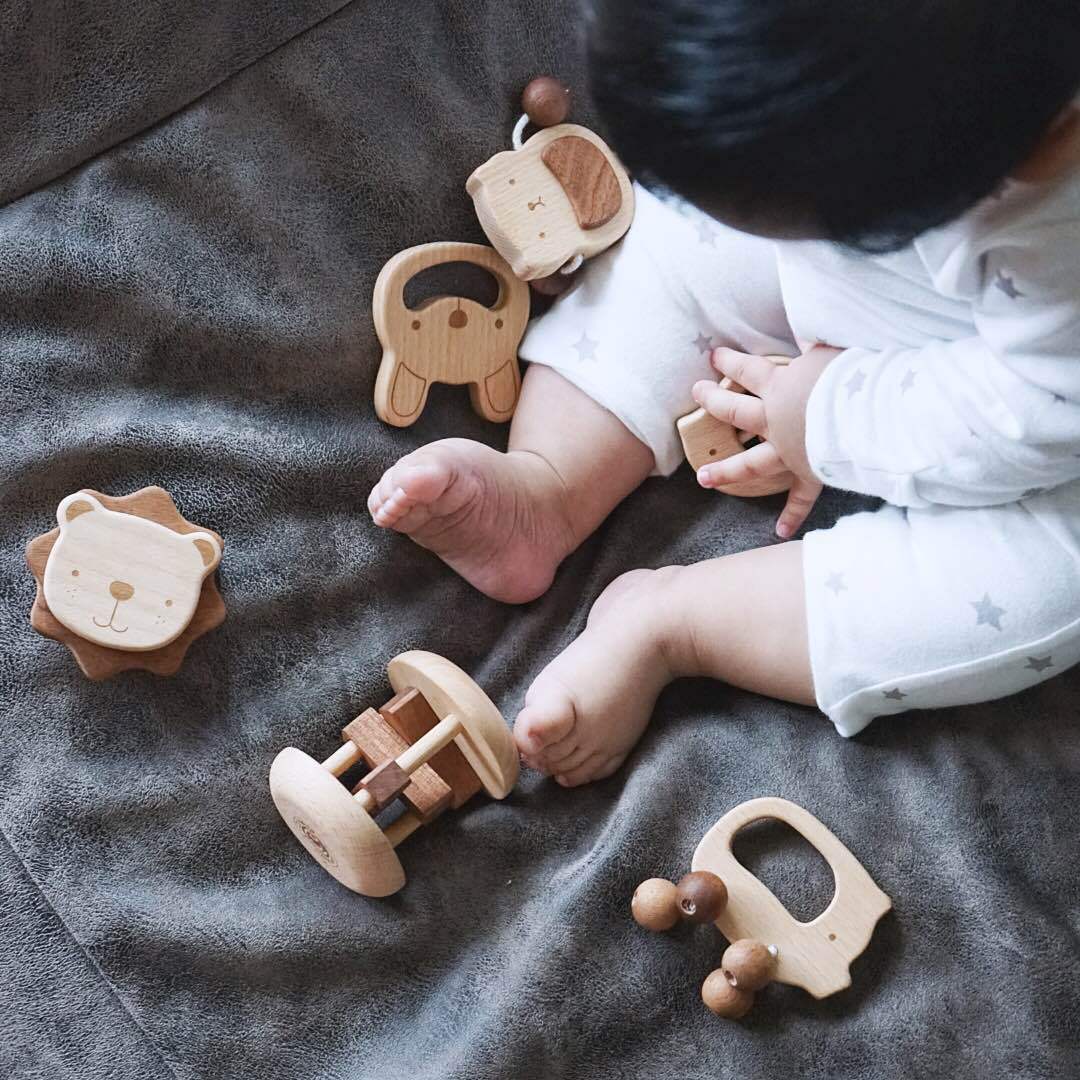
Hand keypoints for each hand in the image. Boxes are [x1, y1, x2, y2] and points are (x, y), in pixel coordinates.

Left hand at [691, 344, 840, 537]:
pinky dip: (792, 514)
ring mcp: (789, 450)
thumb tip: (810, 336)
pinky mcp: (810, 471)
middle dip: (713, 401)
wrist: (870, 411)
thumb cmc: (852, 374)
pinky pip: (800, 497)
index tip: (715, 357)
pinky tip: (780, 531)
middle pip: (735, 410)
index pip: (747, 370)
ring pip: (750, 463)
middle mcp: (776, 419)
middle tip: (696, 392)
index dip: (730, 362)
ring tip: (703, 477)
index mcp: (780, 386)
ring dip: (726, 470)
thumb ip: (815, 346)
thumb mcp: (830, 349)